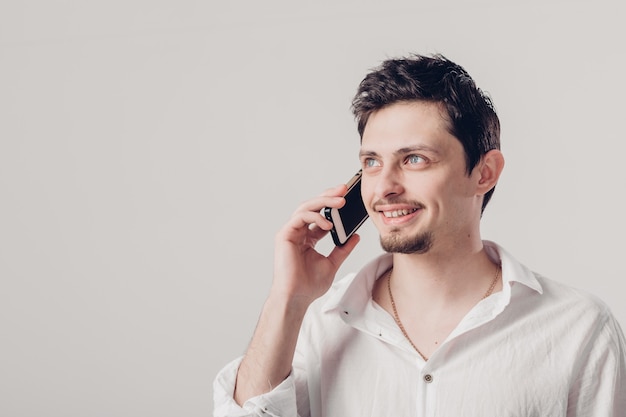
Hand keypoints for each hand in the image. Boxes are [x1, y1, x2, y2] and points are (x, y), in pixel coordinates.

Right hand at [270, 184, 360, 306]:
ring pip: (306, 208)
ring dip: (324, 201)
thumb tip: (355, 236)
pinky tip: (329, 223)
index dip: (333, 205)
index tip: (348, 198)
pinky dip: (315, 217)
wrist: (297, 297)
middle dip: (328, 196)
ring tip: (340, 202)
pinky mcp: (285, 235)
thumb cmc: (309, 285)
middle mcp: (298, 233)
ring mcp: (290, 233)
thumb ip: (343, 249)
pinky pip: (300, 217)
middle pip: (313, 207)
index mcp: (308, 238)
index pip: (320, 215)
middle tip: (344, 189)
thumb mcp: (333, 263)